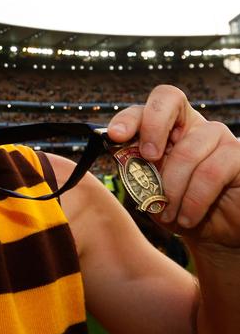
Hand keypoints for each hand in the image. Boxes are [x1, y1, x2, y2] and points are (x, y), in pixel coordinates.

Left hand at [108, 85, 239, 249]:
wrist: (215, 235)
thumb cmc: (178, 208)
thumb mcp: (148, 188)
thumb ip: (133, 164)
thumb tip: (114, 146)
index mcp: (167, 127)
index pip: (146, 105)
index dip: (130, 116)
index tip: (115, 135)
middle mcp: (193, 124)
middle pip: (169, 99)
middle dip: (151, 127)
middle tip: (149, 158)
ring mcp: (220, 137)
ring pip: (187, 150)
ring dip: (172, 188)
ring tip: (168, 213)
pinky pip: (211, 172)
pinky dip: (193, 200)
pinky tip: (187, 218)